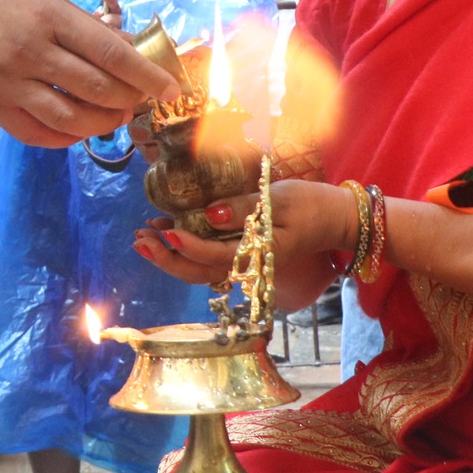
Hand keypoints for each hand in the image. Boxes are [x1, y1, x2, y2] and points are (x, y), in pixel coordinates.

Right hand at [0, 0, 174, 146]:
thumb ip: (83, 25)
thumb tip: (128, 49)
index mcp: (48, 16)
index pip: (110, 52)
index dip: (145, 74)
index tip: (169, 86)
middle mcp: (29, 51)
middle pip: (97, 89)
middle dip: (130, 100)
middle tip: (142, 100)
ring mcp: (8, 81)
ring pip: (71, 119)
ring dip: (103, 123)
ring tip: (116, 116)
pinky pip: (37, 133)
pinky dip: (66, 137)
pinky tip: (78, 129)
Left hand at [131, 179, 353, 301]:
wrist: (334, 220)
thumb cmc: (310, 205)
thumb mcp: (280, 199)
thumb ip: (245, 208)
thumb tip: (210, 213)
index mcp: (260, 254)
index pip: (216, 256)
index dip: (189, 247)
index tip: (166, 232)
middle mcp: (248, 266)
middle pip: (200, 272)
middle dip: (166, 259)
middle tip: (138, 241)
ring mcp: (244, 264)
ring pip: (199, 270)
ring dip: (169, 257)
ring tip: (141, 238)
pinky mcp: (241, 255)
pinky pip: (207, 260)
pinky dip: (183, 251)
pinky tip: (165, 233)